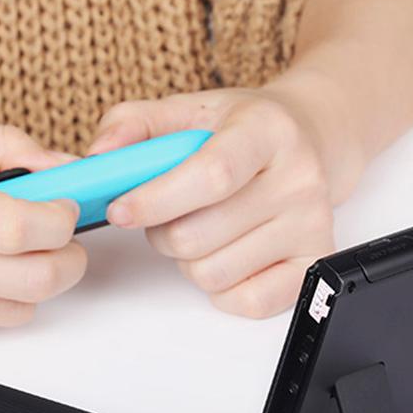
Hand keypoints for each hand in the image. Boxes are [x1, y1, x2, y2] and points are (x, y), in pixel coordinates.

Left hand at [88, 85, 341, 318]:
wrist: (307, 139)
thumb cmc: (238, 131)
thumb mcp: (187, 111)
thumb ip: (133, 124)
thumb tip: (99, 157)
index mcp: (266, 130)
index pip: (211, 176)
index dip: (156, 200)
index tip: (120, 211)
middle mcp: (298, 177)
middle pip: (198, 237)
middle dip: (162, 234)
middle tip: (169, 215)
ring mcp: (311, 223)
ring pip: (213, 274)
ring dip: (189, 262)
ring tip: (203, 230)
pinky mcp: (313, 261)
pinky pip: (247, 301)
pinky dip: (222, 289)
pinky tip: (226, 256)